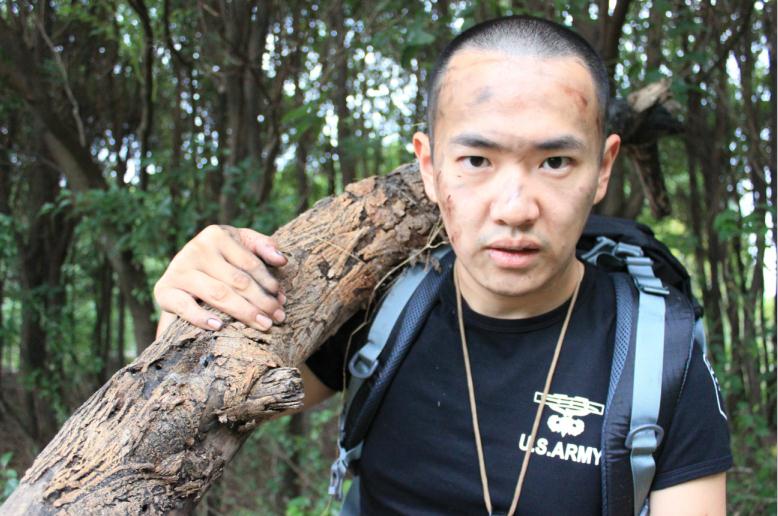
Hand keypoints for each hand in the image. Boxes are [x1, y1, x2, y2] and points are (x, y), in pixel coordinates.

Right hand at [154, 225, 287, 334]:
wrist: (181, 273)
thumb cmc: (220, 259)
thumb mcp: (240, 244)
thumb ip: (262, 246)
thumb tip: (281, 260)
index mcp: (216, 235)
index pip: (250, 263)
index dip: (269, 283)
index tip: (282, 300)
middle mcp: (196, 249)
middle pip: (238, 281)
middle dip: (262, 301)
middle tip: (278, 318)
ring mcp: (179, 269)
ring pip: (218, 294)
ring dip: (244, 312)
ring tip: (263, 324)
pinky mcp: (164, 290)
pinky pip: (185, 306)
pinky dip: (201, 317)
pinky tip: (220, 326)